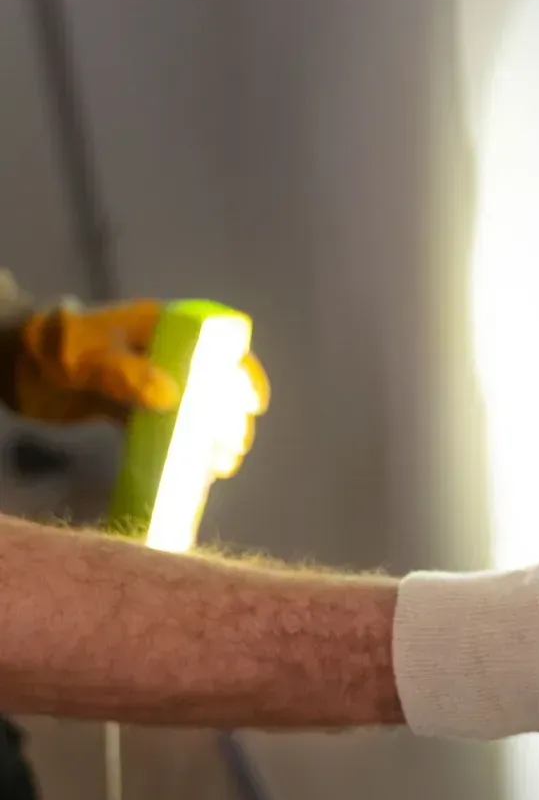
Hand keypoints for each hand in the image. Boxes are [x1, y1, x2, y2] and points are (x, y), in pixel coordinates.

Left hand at [15, 300, 268, 477]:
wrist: (7, 364)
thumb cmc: (46, 347)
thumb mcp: (82, 357)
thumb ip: (124, 373)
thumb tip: (172, 397)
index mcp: (160, 327)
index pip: (216, 345)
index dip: (240, 372)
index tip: (253, 404)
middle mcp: (161, 353)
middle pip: (211, 384)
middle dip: (229, 416)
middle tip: (235, 447)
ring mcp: (147, 380)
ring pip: (192, 410)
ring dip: (209, 437)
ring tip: (222, 465)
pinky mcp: (129, 407)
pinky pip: (164, 430)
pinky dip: (180, 450)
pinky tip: (194, 472)